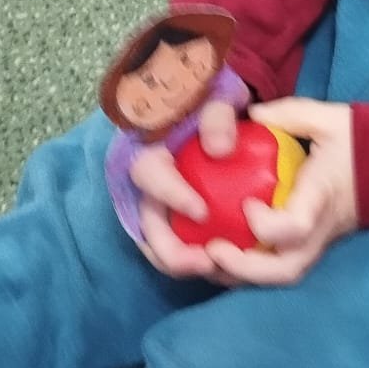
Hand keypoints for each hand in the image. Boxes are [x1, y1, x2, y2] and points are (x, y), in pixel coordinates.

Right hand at [131, 99, 238, 279]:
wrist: (214, 110)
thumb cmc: (214, 103)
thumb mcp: (217, 98)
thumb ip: (217, 117)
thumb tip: (220, 150)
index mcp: (148, 149)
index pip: (149, 175)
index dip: (170, 195)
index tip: (201, 210)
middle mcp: (146, 182)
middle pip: (146, 222)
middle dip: (170, 249)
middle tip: (205, 261)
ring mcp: (157, 203)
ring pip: (156, 242)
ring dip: (180, 262)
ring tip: (213, 269)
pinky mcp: (173, 217)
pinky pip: (176, 244)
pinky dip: (192, 259)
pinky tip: (222, 265)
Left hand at [202, 99, 357, 286]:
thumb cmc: (356, 141)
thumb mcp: (327, 118)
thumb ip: (290, 114)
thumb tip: (251, 115)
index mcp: (323, 197)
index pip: (297, 226)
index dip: (266, 225)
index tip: (246, 203)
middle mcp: (321, 228)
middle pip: (285, 270)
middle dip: (243, 268)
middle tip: (210, 251)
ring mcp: (318, 242)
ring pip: (281, 276)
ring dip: (240, 275)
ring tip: (205, 259)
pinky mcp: (312, 245)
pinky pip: (279, 268)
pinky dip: (248, 269)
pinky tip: (220, 256)